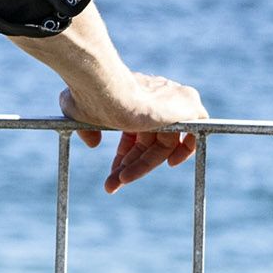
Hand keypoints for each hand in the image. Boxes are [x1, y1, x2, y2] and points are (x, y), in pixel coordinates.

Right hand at [59, 72, 209, 193]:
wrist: (105, 89)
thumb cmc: (89, 96)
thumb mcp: (77, 111)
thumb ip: (87, 127)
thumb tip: (93, 142)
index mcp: (132, 96)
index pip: (136, 130)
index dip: (126, 154)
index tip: (115, 172)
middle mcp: (153, 98)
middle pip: (150, 141)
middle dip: (131, 164)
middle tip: (114, 182)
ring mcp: (171, 102)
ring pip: (166, 144)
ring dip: (144, 165)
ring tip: (122, 179)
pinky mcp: (188, 106)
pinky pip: (194, 134)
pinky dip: (184, 151)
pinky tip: (168, 164)